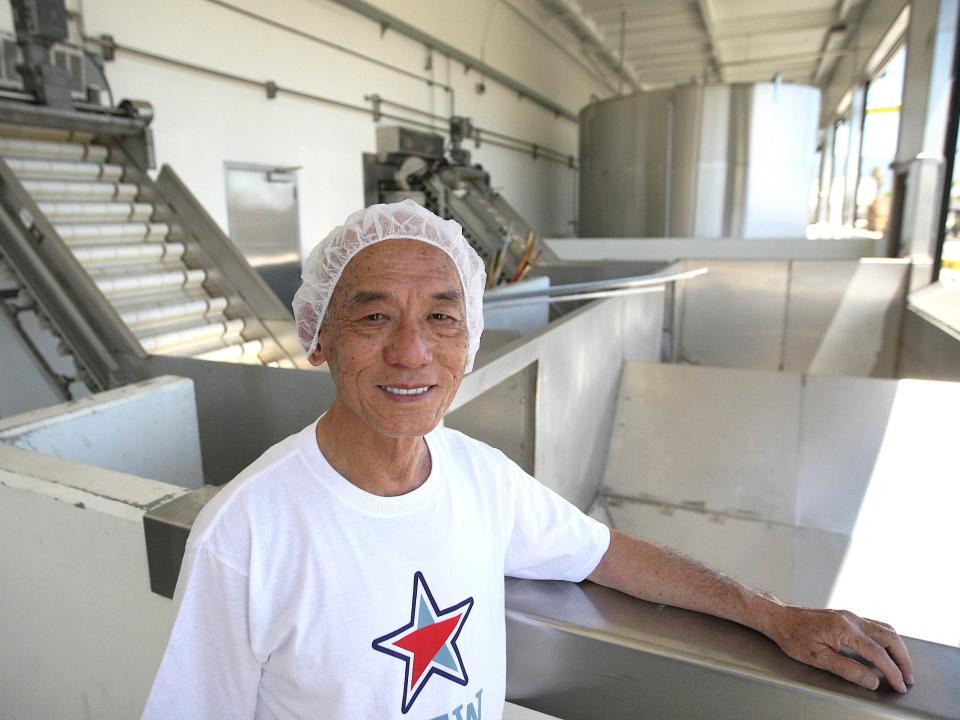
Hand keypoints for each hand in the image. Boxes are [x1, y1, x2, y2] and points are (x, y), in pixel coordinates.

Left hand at [764, 604, 913, 692]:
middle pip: (888, 637)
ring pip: (885, 629)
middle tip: (907, 678)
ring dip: (897, 648)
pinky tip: (886, 651)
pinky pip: (875, 626)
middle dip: (902, 659)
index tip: (900, 685)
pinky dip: (887, 640)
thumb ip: (847, 669)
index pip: (877, 652)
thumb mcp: (817, 658)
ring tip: (901, 667)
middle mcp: (851, 619)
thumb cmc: (793, 636)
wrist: (780, 618)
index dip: (892, 671)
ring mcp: (850, 616)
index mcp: (844, 628)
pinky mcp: (848, 617)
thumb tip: (872, 681)